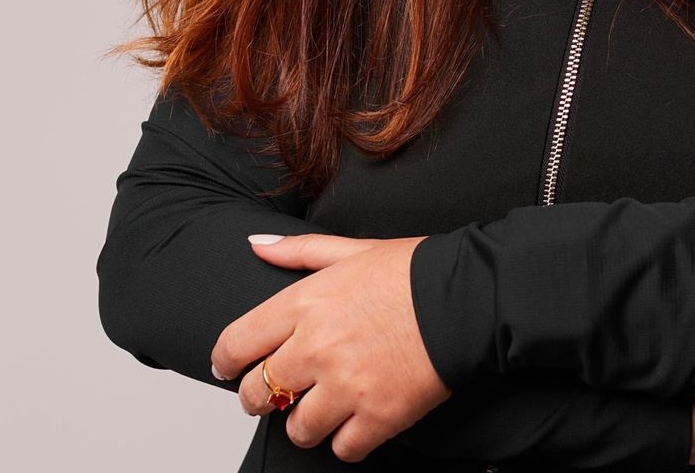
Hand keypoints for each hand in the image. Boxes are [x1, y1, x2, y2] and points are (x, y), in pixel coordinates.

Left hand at [209, 234, 451, 462]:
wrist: (468, 296)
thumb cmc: (412, 272)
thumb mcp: (352, 250)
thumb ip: (298, 251)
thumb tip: (255, 245)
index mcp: (306, 304)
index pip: (236, 345)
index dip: (226, 362)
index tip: (232, 368)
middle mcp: (317, 348)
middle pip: (256, 395)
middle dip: (261, 396)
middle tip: (281, 391)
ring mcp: (346, 386)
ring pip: (295, 430)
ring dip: (306, 422)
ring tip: (326, 405)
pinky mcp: (377, 417)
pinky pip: (341, 449)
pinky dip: (348, 439)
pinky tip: (360, 416)